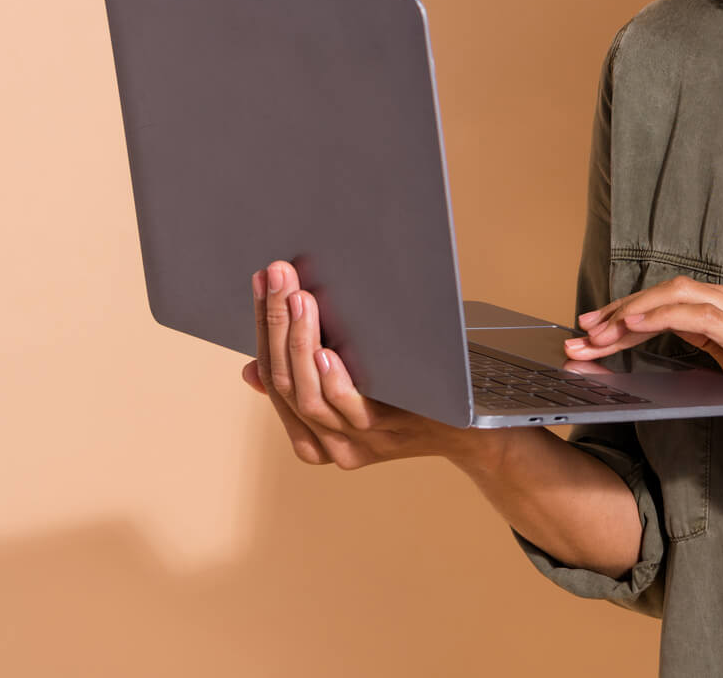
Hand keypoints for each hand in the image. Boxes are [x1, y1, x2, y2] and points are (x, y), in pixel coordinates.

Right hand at [242, 260, 475, 469]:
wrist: (469, 426)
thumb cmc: (408, 395)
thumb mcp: (350, 384)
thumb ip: (308, 378)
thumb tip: (253, 369)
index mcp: (309, 434)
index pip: (271, 376)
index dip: (263, 328)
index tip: (261, 284)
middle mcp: (326, 444)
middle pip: (285, 383)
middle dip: (276, 325)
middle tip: (277, 278)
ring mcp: (356, 443)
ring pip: (309, 395)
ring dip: (300, 341)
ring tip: (298, 300)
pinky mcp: (388, 435)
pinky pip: (350, 409)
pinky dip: (334, 380)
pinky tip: (327, 351)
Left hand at [563, 276, 722, 482]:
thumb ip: (711, 349)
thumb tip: (660, 339)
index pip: (678, 297)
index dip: (631, 309)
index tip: (595, 328)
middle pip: (673, 291)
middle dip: (621, 310)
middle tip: (583, 332)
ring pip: (681, 297)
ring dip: (631, 314)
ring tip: (597, 334)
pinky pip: (702, 317)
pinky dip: (662, 316)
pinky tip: (632, 325)